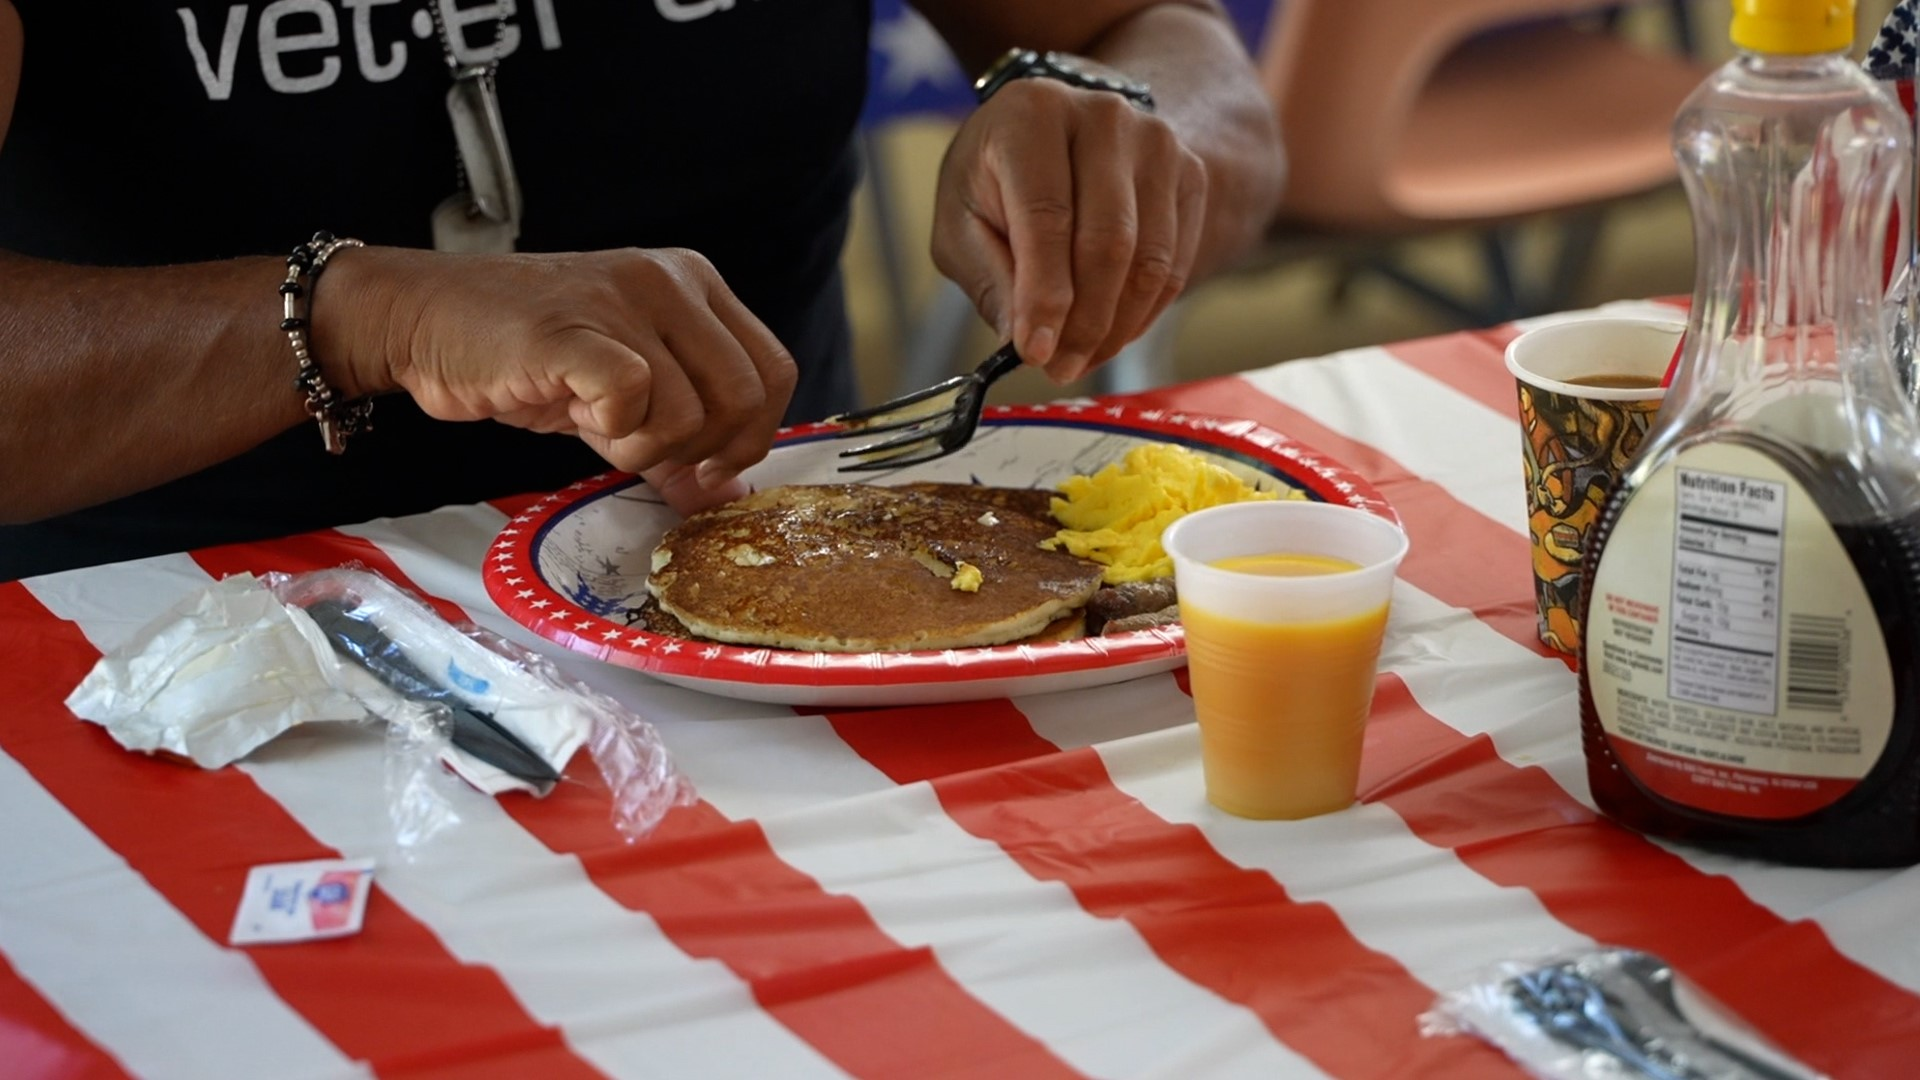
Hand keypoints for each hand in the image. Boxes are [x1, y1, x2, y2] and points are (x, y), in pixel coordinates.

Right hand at [325, 246, 793, 514]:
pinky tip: (573, 412)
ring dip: (642, 446)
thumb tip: (733, 497)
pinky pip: (632, 398)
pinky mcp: (574, 330)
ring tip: (593, 423)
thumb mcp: (622, 394)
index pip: (774, 372)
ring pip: (689, 411)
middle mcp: (670, 281)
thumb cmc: (526, 356)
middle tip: (640, 450)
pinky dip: (608, 429)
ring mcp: (623, 299)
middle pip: (745, 397)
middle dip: (699, 451)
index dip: (750, 436)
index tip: (705, 465)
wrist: (425, 320)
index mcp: (695, 285)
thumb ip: (683, 438)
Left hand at [931, 77, 1207, 383]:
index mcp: (1033, 114)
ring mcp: (1157, 143)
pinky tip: (1109, 334)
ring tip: (1079, 359)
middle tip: (1057, 368)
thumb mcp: (962, 219)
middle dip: (1083, 322)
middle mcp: (1103, 117)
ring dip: (1115, 328)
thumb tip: (1025, 338)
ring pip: (1149, 261)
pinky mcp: (1190, 174)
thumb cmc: (999, 179)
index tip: (1035, 352)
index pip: (1047, 217)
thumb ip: (988, 275)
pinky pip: (1174, 266)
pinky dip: (1142, 314)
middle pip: (1108, 242)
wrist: (1064, 131)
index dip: (1044, 294)